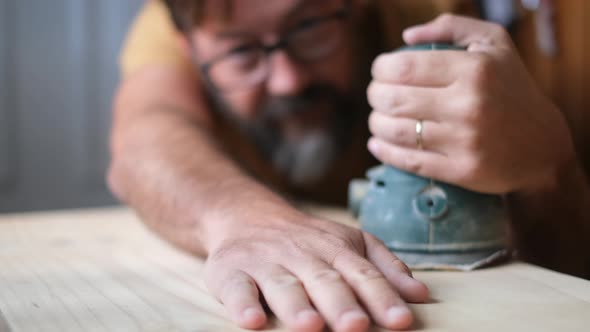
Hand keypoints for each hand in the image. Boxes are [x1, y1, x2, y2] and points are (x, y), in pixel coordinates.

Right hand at [203, 208, 428, 331]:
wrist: (247, 216)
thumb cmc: (307, 241)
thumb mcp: (350, 243)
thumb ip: (385, 267)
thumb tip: (421, 296)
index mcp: (335, 249)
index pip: (363, 274)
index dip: (381, 297)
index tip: (401, 321)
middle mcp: (302, 255)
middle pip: (325, 281)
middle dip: (341, 304)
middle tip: (356, 327)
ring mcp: (266, 262)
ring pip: (283, 285)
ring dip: (296, 306)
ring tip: (310, 326)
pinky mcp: (231, 271)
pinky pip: (237, 288)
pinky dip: (243, 304)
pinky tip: (252, 321)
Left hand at [367, 14, 574, 193]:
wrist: (543, 148)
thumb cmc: (512, 89)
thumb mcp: (494, 44)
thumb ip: (452, 27)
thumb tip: (406, 37)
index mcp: (474, 70)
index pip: (403, 67)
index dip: (380, 69)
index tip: (381, 71)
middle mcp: (469, 104)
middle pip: (392, 99)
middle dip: (374, 95)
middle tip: (377, 95)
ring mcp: (465, 140)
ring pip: (395, 131)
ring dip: (376, 123)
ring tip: (379, 118)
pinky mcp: (461, 171)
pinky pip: (408, 161)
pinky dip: (383, 151)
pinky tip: (377, 143)